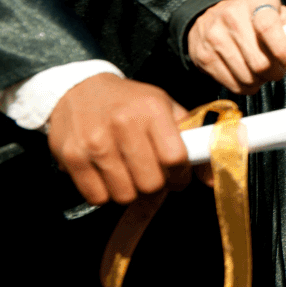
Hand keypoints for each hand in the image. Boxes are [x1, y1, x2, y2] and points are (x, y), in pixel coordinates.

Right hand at [48, 74, 191, 205]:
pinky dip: (106, 193)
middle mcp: (123, 124)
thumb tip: (213, 179)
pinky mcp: (72, 157)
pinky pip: (97, 197)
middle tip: (151, 175)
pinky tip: (107, 174)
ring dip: (131, 191)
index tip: (177, 175)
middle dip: (156, 186)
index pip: (175, 158)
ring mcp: (95, 142)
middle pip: (151, 183)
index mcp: (152, 109)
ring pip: (125, 195)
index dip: (181, 175)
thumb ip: (192, 140)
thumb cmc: (129, 102)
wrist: (77, 88)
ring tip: (128, 173)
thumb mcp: (164, 107)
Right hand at [188, 0, 285, 94]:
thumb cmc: (249, 16)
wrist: (210, 16)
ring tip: (262, 73)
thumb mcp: (272, 9)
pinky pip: (232, 84)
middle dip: (275, 73)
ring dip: (261, 81)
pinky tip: (248, 76)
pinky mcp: (204, 56)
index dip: (285, 51)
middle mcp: (232, 17)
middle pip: (260, 61)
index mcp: (255, 2)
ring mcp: (215, 37)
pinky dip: (245, 87)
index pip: (269, 28)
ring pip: (247, 77)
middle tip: (277, 70)